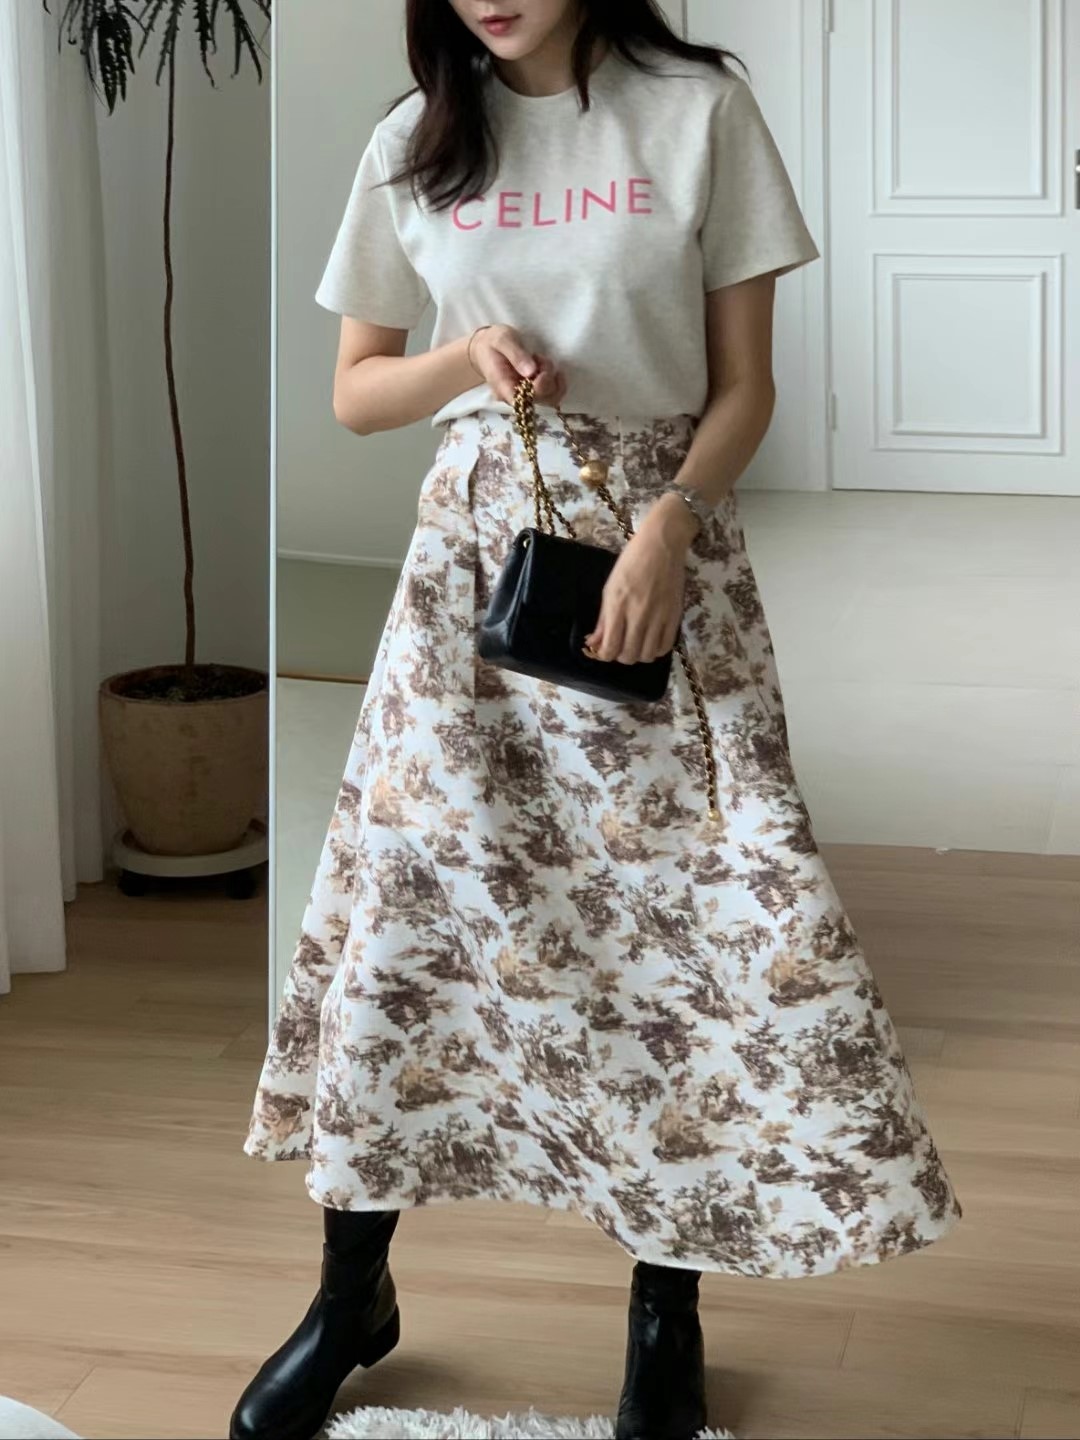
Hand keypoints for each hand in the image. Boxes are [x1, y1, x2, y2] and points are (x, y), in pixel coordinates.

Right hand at [470, 324, 566, 406]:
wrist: (486, 347)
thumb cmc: (492, 343)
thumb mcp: (502, 340)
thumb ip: (516, 354)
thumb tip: (531, 372)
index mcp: (503, 387)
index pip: (522, 400)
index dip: (537, 390)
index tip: (542, 372)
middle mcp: (515, 396)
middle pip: (540, 400)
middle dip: (548, 378)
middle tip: (539, 358)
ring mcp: (526, 395)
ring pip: (550, 398)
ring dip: (554, 379)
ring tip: (541, 360)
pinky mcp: (534, 392)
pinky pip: (552, 394)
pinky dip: (557, 381)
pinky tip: (548, 367)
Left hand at [584, 497, 696, 663]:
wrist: (662, 544)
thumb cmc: (631, 562)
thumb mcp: (610, 588)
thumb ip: (603, 618)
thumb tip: (594, 642)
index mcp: (618, 606)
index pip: (610, 646)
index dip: (605, 655)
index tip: (604, 651)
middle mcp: (638, 614)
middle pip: (629, 655)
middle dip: (621, 656)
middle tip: (620, 647)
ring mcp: (659, 616)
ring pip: (648, 655)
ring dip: (639, 655)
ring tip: (636, 645)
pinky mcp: (675, 615)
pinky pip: (666, 646)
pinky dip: (657, 650)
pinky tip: (652, 642)